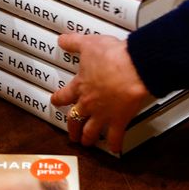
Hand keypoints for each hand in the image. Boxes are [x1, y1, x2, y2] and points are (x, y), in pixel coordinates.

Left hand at [51, 34, 149, 153]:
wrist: (133, 68)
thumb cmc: (112, 57)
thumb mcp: (89, 44)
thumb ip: (74, 42)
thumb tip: (63, 39)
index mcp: (81, 86)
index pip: (64, 95)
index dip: (58, 99)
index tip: (56, 101)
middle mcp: (89, 103)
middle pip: (75, 119)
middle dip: (72, 127)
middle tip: (71, 133)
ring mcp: (103, 114)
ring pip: (90, 131)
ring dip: (87, 139)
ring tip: (85, 143)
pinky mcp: (119, 120)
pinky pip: (115, 137)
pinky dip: (114, 145)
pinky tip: (114, 150)